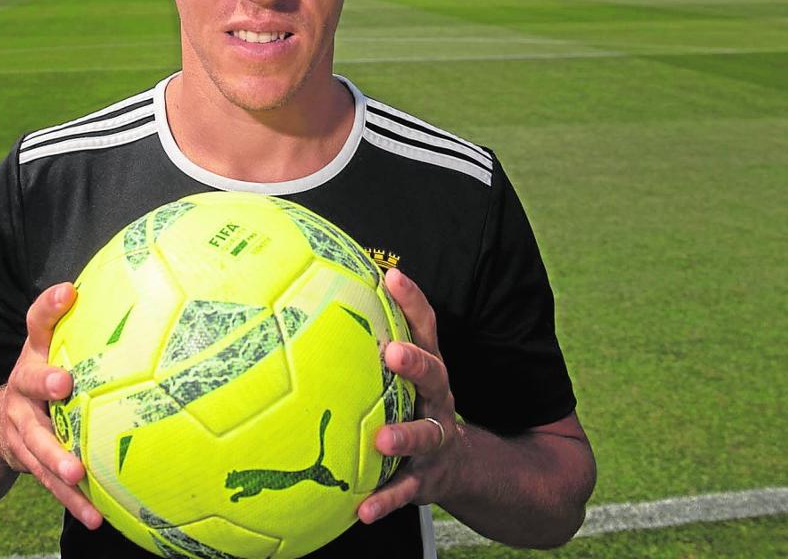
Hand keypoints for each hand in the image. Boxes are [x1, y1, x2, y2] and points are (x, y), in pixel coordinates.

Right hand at [0, 282, 102, 528]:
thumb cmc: (37, 374)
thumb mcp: (42, 343)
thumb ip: (56, 315)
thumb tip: (76, 284)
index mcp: (30, 361)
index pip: (36, 326)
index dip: (49, 308)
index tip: (68, 293)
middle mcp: (21, 396)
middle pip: (29, 390)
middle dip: (45, 388)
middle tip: (65, 387)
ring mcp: (23, 434)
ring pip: (38, 447)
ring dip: (58, 462)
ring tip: (79, 476)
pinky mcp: (32, 465)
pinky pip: (52, 484)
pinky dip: (74, 501)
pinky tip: (96, 517)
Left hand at [358, 268, 459, 523]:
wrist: (463, 467)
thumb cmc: (417, 407)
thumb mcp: (407, 375)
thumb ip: (377, 341)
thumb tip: (324, 297)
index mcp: (430, 372)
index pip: (427, 328)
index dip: (414, 301)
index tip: (393, 276)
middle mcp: (437, 402)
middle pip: (435, 377)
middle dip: (416, 364)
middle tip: (394, 353)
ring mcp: (436, 441)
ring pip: (425, 436)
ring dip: (405, 437)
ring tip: (383, 440)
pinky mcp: (427, 480)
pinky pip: (405, 492)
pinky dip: (384, 501)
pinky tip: (361, 510)